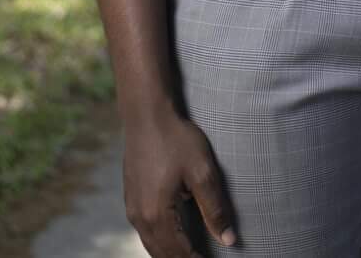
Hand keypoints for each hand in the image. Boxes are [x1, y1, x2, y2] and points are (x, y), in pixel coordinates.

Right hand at [121, 108, 236, 253]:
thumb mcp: (202, 172)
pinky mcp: (131, 199)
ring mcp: (132, 209)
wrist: (145, 116)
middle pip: (163, 254)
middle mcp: (140, 217)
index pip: (180, 253)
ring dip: (171, 254)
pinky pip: (145, 232)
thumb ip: (214, 209)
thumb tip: (228, 240)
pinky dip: (160, 243)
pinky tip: (174, 239)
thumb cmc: (176, 140)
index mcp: (158, 214)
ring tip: (192, 254)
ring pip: (152, 245)